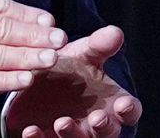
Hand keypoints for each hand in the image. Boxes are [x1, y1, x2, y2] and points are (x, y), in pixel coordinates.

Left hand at [6, 25, 141, 137]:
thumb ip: (98, 46)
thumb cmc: (68, 68)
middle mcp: (96, 122)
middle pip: (108, 132)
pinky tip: (30, 130)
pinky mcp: (49, 137)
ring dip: (72, 134)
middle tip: (97, 118)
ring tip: (61, 122)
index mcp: (111, 102)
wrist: (35, 79)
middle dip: (103, 127)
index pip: (130, 111)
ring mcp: (74, 132)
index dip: (129, 110)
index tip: (123, 104)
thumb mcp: (81, 54)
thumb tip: (115, 31)